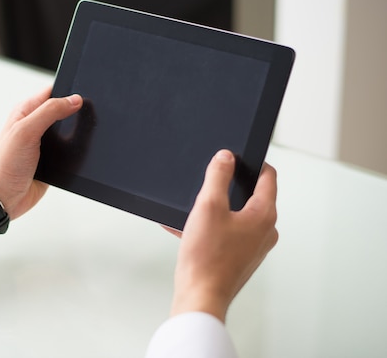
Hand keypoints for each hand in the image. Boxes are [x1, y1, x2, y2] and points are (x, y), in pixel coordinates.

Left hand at [0, 87, 82, 218]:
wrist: (0, 197)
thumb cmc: (3, 165)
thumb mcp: (25, 132)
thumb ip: (49, 112)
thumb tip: (74, 100)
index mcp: (26, 111)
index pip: (53, 92)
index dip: (69, 93)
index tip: (84, 97)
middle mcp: (35, 125)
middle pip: (64, 111)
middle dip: (77, 114)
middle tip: (88, 118)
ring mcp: (43, 143)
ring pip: (70, 132)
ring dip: (77, 135)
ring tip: (84, 138)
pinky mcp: (51, 160)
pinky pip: (70, 152)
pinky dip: (75, 153)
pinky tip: (78, 155)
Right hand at [170, 149, 278, 321]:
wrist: (200, 297)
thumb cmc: (206, 258)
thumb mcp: (207, 206)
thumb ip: (218, 176)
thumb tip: (225, 157)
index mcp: (264, 215)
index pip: (268, 176)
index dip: (252, 162)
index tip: (236, 157)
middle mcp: (265, 232)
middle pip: (251, 196)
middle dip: (228, 187)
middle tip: (209, 185)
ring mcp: (253, 247)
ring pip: (236, 216)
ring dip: (215, 210)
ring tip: (192, 213)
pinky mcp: (240, 259)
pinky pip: (226, 234)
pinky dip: (209, 228)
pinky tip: (186, 229)